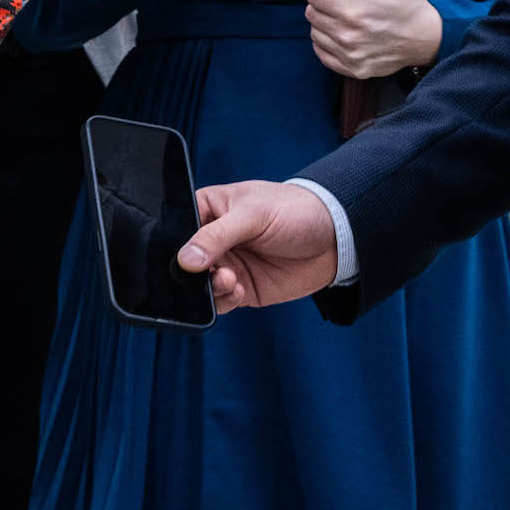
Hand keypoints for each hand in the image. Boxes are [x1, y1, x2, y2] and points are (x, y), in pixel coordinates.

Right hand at [177, 180, 340, 311]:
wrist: (336, 238)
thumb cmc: (294, 211)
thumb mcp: (254, 215)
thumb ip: (217, 236)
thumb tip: (186, 260)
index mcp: (206, 209)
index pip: (176, 227)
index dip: (174, 244)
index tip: (180, 258)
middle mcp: (210, 240)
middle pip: (184, 262)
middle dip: (190, 273)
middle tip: (204, 273)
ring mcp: (225, 264)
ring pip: (199, 285)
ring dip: (209, 288)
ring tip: (229, 280)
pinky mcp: (240, 288)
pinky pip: (220, 301)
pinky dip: (224, 300)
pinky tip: (239, 289)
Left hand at [305, 0, 441, 78]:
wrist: (427, 39)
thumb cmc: (411, 8)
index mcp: (355, 11)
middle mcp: (348, 36)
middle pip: (312, 15)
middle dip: (322, 5)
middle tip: (337, 3)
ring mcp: (350, 55)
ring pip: (315, 34)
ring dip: (323, 24)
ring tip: (341, 19)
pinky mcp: (353, 69)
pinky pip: (323, 54)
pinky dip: (326, 44)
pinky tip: (340, 35)